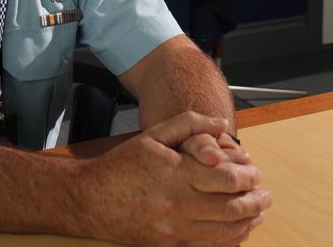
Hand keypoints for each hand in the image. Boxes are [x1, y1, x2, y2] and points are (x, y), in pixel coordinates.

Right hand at [81, 111, 271, 245]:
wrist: (91, 199)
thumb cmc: (122, 165)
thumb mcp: (153, 136)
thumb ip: (188, 124)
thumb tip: (220, 124)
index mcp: (174, 173)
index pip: (225, 178)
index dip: (248, 176)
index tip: (257, 172)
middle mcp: (177, 203)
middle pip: (231, 207)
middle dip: (255, 201)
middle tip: (266, 194)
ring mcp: (174, 229)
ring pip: (225, 232)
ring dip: (248, 223)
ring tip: (258, 213)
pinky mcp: (170, 246)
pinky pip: (209, 246)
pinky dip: (229, 240)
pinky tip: (237, 231)